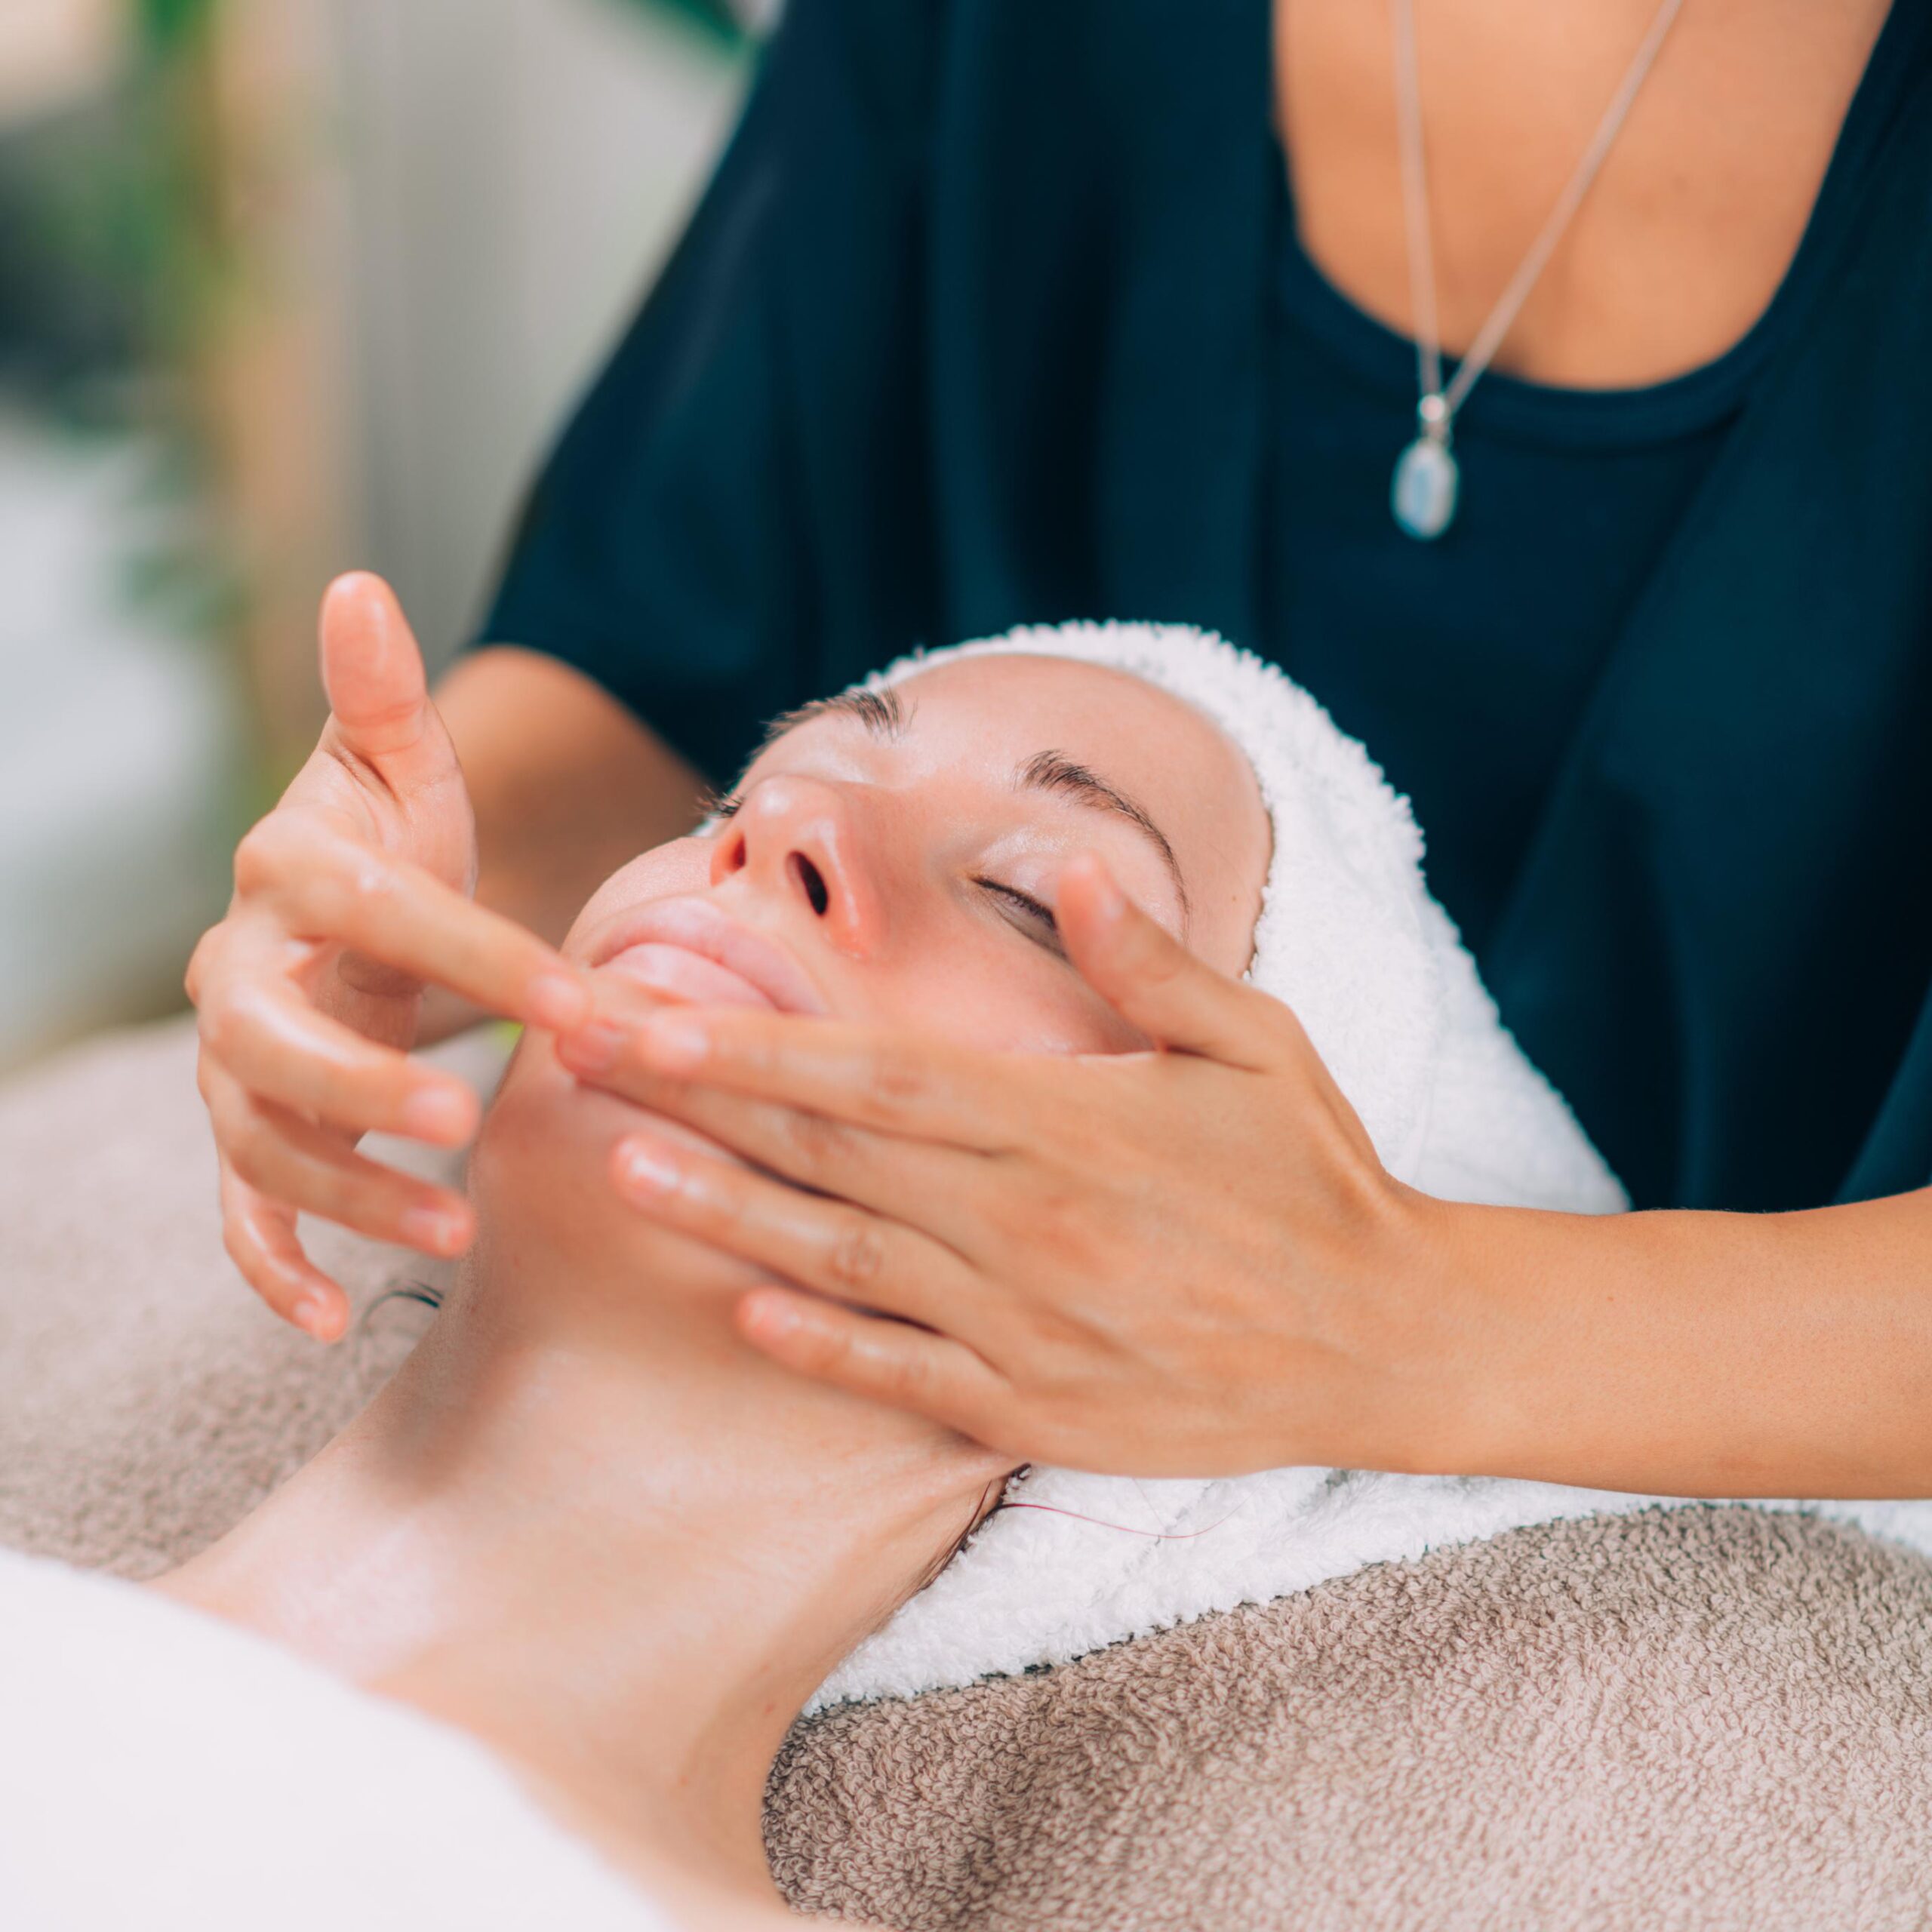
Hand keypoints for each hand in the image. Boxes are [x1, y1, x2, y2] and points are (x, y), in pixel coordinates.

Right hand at [188, 574, 590, 1339]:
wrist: (340, 919)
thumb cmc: (389, 843)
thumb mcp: (399, 772)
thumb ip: (384, 700)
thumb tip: (362, 583)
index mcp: (288, 874)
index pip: (380, 911)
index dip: (477, 956)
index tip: (584, 1005)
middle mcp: (237, 974)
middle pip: (268, 1039)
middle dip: (362, 1082)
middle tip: (469, 1122)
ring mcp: (232, 1068)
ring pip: (259, 1141)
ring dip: (344, 1191)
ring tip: (447, 1230)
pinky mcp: (244, 1141)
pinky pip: (239, 1216)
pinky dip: (273, 1271)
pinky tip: (335, 1322)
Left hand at [557, 858, 1481, 1477]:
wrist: (1389, 1339)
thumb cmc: (1316, 1175)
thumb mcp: (1257, 1044)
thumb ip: (1153, 960)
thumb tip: (1074, 871)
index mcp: (1068, 1123)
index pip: (874, 1073)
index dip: (749, 1044)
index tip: (646, 1011)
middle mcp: (1029, 1223)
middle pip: (828, 1153)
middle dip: (693, 1100)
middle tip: (578, 1057)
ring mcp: (1028, 1325)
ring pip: (843, 1262)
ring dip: (726, 1214)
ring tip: (620, 1166)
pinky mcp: (1040, 1410)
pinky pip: (904, 1375)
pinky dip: (819, 1345)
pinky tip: (741, 1311)